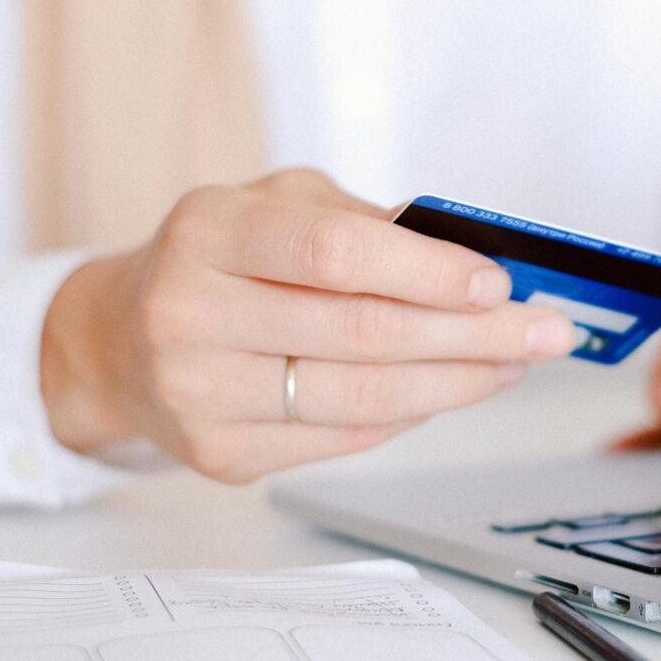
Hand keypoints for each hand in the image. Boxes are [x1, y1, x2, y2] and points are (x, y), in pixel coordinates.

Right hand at [40, 168, 577, 481]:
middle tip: (544, 331)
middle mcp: (190, 313)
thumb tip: (474, 258)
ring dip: (456, 384)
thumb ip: (360, 221)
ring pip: (361, 398)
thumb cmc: (216, 259)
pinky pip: (342, 438)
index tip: (499, 281)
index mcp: (207, 231)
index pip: (334, 252)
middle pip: (361, 333)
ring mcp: (199, 395)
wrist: (117, 341)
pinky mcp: (218, 456)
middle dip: (472, 335)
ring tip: (511, 363)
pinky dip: (408, 414)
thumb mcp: (272, 204)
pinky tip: (446, 391)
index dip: (427, 270)